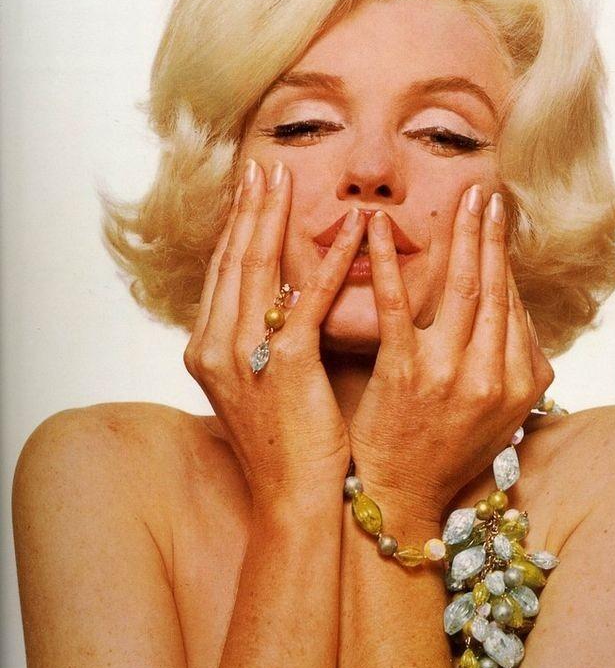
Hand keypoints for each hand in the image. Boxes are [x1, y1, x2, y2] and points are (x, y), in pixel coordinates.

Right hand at [183, 158, 367, 508]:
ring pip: (259, 268)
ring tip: (289, 179)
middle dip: (249, 209)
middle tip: (264, 167)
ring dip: (276, 218)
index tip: (251, 191)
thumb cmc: (285, 444)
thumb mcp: (261, 383)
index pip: (222, 273)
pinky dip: (331, 261)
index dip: (237, 227)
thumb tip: (282, 300)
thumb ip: (262, 338)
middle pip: (233, 259)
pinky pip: (308, 299)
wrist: (292, 500)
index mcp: (207, 349)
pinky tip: (354, 230)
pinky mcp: (285, 365)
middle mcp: (215, 346)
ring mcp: (244, 355)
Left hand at [348, 186, 553, 523]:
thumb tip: (510, 308)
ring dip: (461, 236)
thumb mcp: (500, 417)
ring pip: (460, 288)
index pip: (513, 307)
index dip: (502, 263)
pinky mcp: (404, 372)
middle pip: (494, 288)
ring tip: (462, 200)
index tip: (496, 227)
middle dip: (492, 235)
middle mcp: (493, 376)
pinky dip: (386, 262)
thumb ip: (514, 366)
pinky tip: (374, 228)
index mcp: (521, 385)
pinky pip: (398, 304)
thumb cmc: (446, 452)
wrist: (401, 498)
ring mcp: (449, 373)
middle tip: (487, 195)